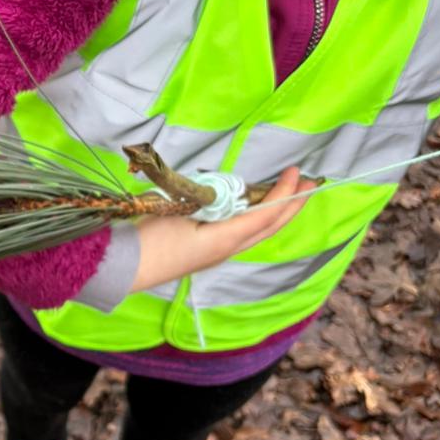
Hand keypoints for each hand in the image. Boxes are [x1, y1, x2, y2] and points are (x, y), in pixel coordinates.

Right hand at [132, 167, 314, 292]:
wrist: (127, 267)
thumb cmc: (151, 238)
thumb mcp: (180, 211)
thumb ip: (208, 200)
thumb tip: (225, 193)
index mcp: (225, 239)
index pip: (266, 214)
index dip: (284, 193)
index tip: (297, 172)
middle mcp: (229, 248)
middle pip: (271, 226)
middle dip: (293, 204)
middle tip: (311, 183)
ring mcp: (220, 252)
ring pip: (260, 231)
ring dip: (278, 211)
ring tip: (289, 193)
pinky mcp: (210, 251)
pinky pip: (245, 232)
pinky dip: (259, 217)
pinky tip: (257, 207)